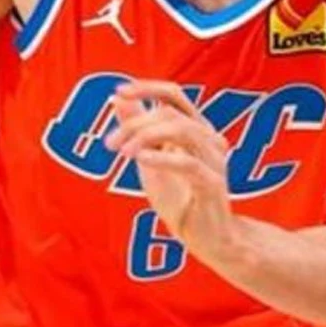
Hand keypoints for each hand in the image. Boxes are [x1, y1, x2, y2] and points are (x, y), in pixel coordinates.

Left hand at [105, 80, 232, 256]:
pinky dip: (163, 157)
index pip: (174, 95)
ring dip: (145, 136)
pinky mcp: (213, 185)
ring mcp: (214, 161)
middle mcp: (209, 139)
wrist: (208, 238)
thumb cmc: (182, 199)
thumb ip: (138, 130)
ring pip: (182, 130)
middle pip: (171, 113)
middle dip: (135, 124)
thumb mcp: (151, 160)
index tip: (118, 91)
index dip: (147, 88)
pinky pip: (189, 164)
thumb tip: (118, 98)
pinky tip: (141, 159)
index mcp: (197, 129)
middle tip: (110, 143)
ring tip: (123, 152)